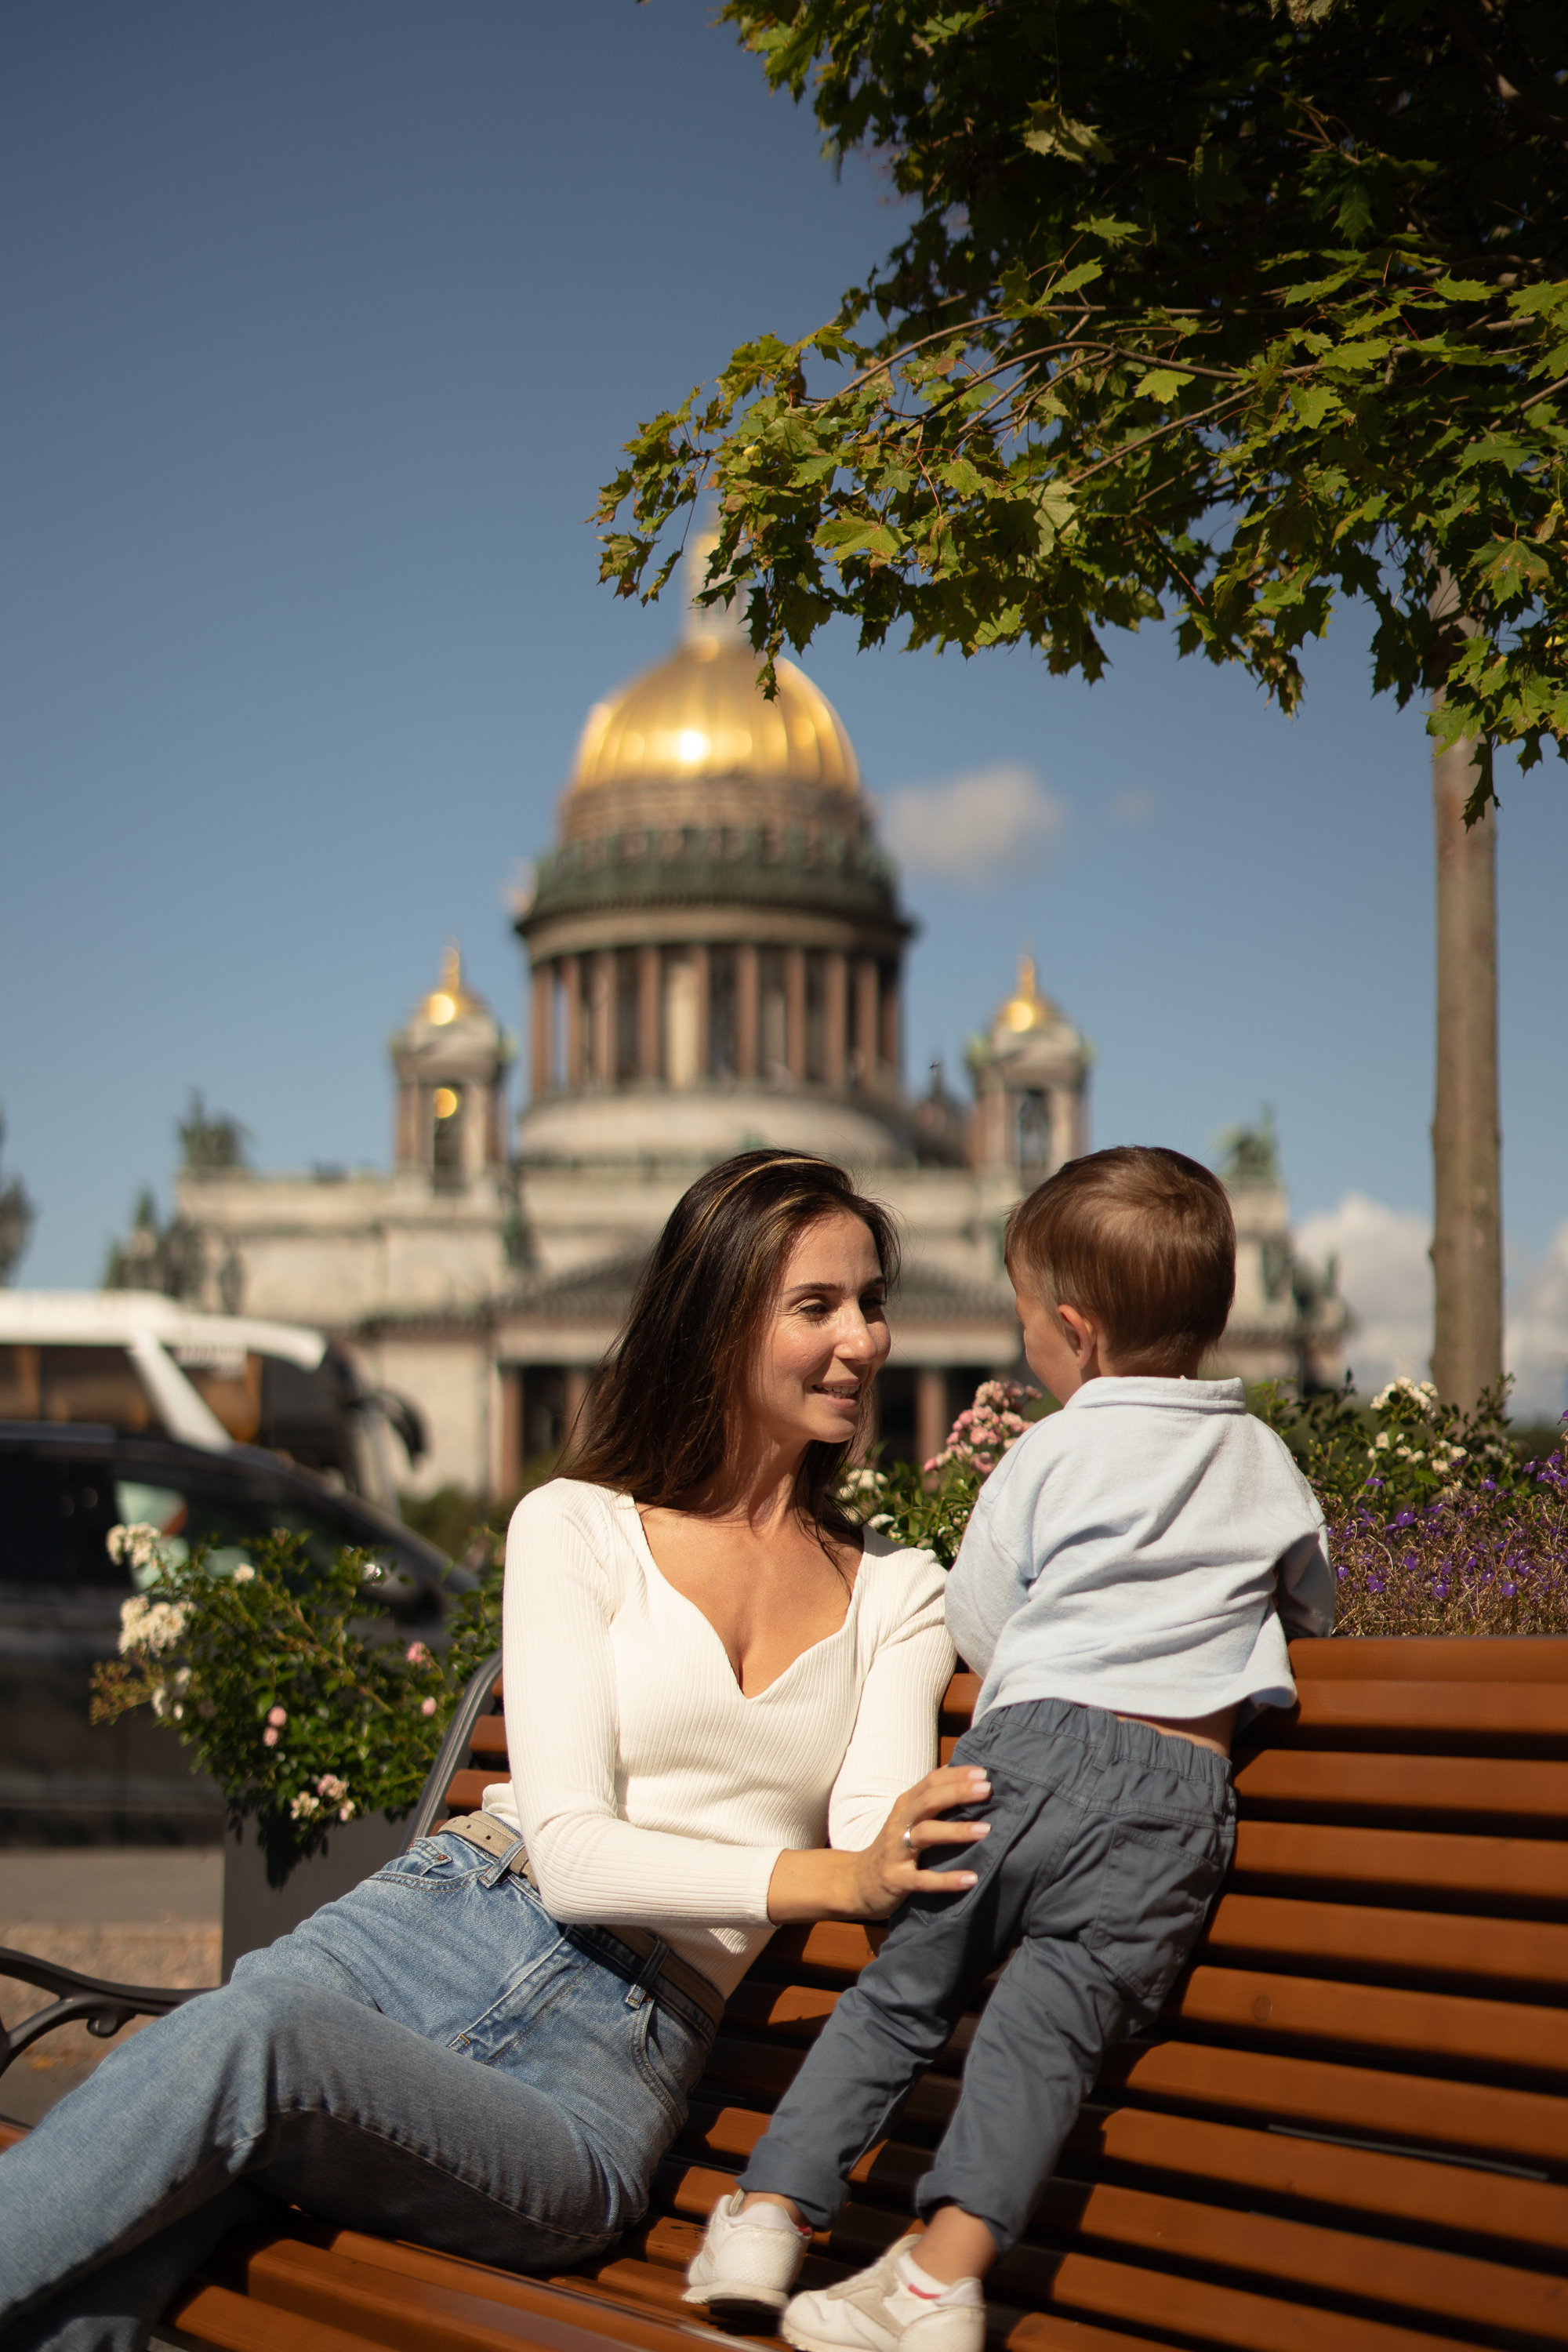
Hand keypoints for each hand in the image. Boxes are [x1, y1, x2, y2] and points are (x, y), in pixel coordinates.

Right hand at [844, 1764, 991, 1919]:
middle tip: (987, 1789)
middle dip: (958, 1792)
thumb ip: (931, 1802)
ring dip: (956, 1831)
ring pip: (926, 1834)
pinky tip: (970, 1879)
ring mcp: (896, 1851)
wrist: (857, 1882)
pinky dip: (947, 1879)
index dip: (956, 1775)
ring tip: (985, 1829)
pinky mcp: (896, 1879)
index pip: (930, 1782)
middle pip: (929, 1801)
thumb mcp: (907, 1819)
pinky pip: (923, 1879)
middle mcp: (899, 1824)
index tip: (983, 1772)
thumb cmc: (894, 1847)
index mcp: (905, 1806)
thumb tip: (968, 1781)